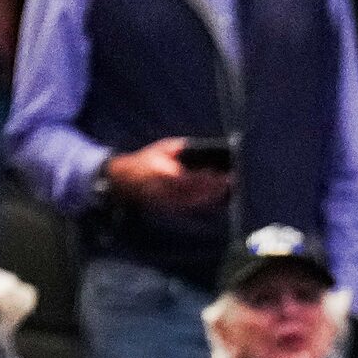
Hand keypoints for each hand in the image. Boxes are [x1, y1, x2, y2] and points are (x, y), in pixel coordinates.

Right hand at [104, 136, 231, 212]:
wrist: (126, 180)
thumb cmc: (148, 160)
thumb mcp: (163, 148)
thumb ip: (182, 148)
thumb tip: (205, 149)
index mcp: (163, 173)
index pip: (191, 178)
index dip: (208, 179)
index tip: (223, 174)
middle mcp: (166, 191)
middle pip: (197, 193)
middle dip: (215, 188)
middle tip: (231, 181)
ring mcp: (168, 203)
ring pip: (196, 203)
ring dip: (213, 197)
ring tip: (227, 188)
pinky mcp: (170, 210)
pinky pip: (192, 207)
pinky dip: (206, 202)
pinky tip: (216, 197)